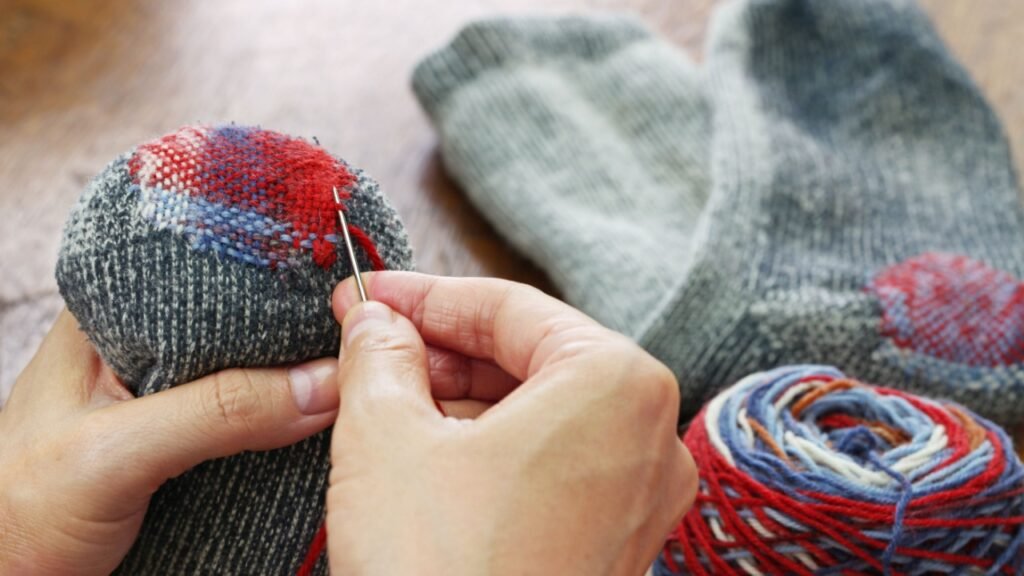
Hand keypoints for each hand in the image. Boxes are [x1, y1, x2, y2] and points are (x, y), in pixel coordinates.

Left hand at [0, 310, 343, 573]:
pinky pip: (248, 417)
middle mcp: (142, 347)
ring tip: (351, 375)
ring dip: (294, 381)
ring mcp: (165, 396)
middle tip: (359, 338)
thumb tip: (322, 384)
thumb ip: (217, 412)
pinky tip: (315, 422)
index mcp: (109, 317)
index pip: (208, 273)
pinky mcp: (184, 442)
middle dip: (295, 333)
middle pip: (241, 323)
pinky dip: (283, 423)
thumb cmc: (17, 514)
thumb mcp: (116, 454)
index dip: (274, 278)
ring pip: (250, 371)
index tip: (337, 292)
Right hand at [327, 272, 697, 575]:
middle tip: (370, 343)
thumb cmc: (437, 570)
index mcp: (616, 383)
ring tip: (385, 398)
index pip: (510, 309)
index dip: (426, 297)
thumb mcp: (386, 437)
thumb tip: (374, 321)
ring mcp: (641, 497)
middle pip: (532, 359)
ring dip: (462, 399)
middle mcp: (650, 434)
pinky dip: (491, 449)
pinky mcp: (616, 544)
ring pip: (540, 414)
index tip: (367, 296)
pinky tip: (429, 453)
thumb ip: (381, 356)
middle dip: (443, 350)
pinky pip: (552, 467)